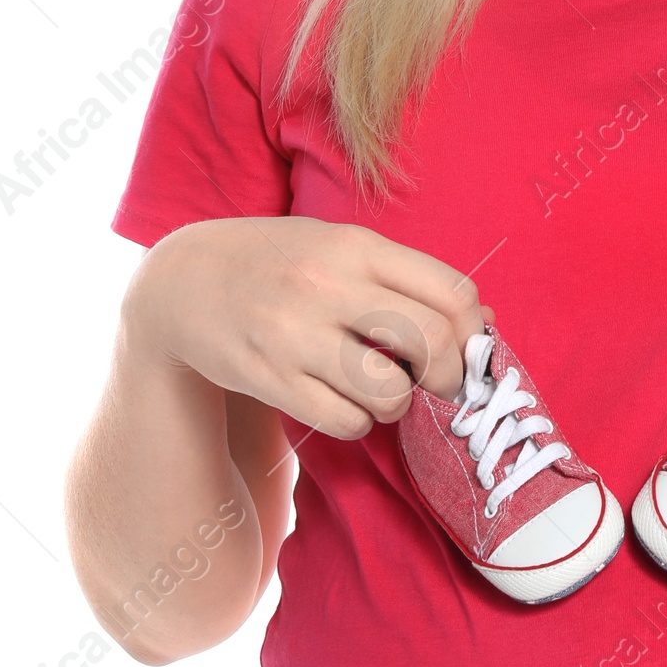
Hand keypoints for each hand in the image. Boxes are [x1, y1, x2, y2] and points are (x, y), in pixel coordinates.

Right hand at [124, 216, 484, 437]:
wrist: (181, 283)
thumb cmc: (279, 264)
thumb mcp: (339, 248)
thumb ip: (407, 278)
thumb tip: (484, 323)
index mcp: (355, 246)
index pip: (451, 291)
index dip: (474, 331)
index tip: (467, 348)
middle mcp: (328, 285)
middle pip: (432, 341)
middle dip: (450, 375)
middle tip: (440, 383)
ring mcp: (295, 334)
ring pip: (390, 393)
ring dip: (399, 402)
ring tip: (382, 389)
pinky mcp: (270, 378)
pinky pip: (346, 421)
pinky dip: (359, 421)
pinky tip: (343, 400)